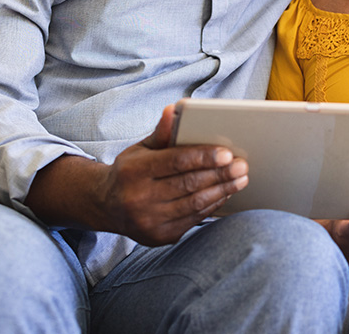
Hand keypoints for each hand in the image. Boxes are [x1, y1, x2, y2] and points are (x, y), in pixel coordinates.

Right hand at [100, 104, 248, 245]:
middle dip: (220, 174)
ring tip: (241, 179)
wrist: (106, 206)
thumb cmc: (131, 170)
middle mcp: (138, 199)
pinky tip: (225, 193)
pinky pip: (193, 219)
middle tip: (242, 165)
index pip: (176, 162)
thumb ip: (161, 132)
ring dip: (222, 191)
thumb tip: (173, 110)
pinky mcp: (159, 237)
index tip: (228, 153)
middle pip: (189, 184)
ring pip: (194, 204)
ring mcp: (148, 221)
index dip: (204, 157)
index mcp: (134, 172)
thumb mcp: (141, 148)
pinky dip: (212, 205)